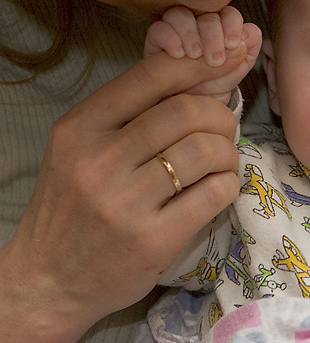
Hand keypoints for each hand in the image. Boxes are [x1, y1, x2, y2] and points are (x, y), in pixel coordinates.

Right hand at [0, 49, 246, 342]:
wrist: (47, 281)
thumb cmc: (73, 207)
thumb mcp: (83, 149)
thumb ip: (133, 113)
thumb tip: (205, 78)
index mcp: (80, 127)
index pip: (152, 75)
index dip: (200, 64)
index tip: (228, 61)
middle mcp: (98, 160)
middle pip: (187, 111)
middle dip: (220, 115)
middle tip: (224, 129)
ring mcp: (124, 202)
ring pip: (205, 150)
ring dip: (228, 151)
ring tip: (222, 161)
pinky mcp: (153, 239)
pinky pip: (214, 193)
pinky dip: (229, 183)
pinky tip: (220, 187)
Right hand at [144, 6, 261, 101]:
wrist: (193, 106)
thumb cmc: (215, 84)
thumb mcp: (236, 70)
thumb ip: (247, 51)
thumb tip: (250, 32)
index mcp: (221, 27)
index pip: (228, 13)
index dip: (232, 24)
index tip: (233, 44)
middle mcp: (198, 24)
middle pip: (205, 14)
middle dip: (213, 35)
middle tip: (215, 60)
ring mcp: (176, 30)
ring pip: (180, 15)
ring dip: (191, 34)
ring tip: (195, 56)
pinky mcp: (156, 40)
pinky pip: (158, 29)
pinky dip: (170, 38)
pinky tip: (178, 54)